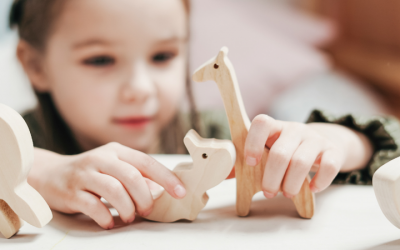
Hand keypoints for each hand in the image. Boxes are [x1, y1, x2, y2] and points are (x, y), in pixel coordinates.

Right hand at [29, 143, 185, 228]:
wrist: (50, 174)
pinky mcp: (71, 192)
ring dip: (127, 208)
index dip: (166, 178)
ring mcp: (85, 174)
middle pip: (132, 176)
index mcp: (116, 151)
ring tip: (129, 216)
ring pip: (114, 190)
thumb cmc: (91, 173)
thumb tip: (162, 190)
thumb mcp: (114, 168)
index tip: (180, 192)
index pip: (146, 162)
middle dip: (145, 197)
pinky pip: (93, 206)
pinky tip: (110, 221)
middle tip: (147, 210)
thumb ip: (136, 176)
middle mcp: (101, 159)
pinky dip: (106, 217)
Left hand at [244, 115, 371, 198]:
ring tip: (287, 193)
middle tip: (268, 193)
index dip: (253, 143)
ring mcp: (315, 138)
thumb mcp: (267, 150)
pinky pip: (329, 166)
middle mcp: (294, 129)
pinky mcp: (333, 151)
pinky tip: (312, 188)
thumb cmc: (286, 150)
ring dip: (292, 184)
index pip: (262, 123)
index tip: (250, 163)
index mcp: (274, 127)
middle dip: (272, 178)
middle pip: (281, 153)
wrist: (321, 143)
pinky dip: (319, 182)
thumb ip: (246, 161)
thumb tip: (225, 174)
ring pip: (302, 162)